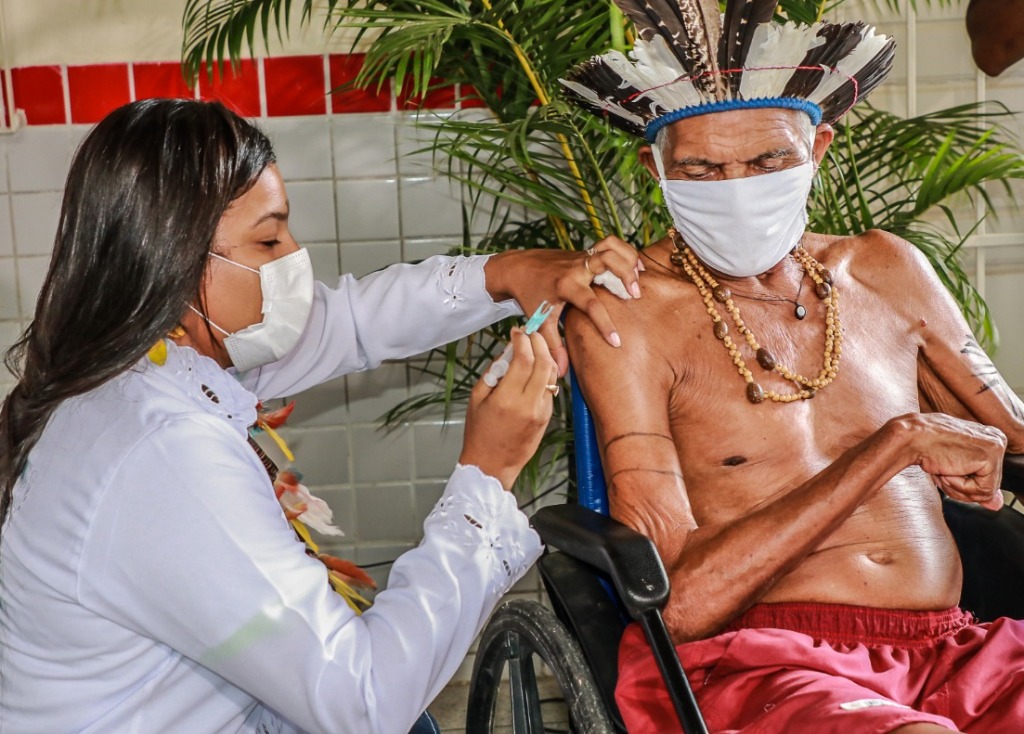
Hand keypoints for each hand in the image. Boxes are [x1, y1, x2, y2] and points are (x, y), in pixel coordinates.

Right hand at [460, 329, 556, 489]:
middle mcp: (527, 404)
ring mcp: (541, 411)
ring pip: (551, 375)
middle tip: (531, 334)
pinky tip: (536, 370)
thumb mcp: (476, 398)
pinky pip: (550, 389)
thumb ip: (493, 372)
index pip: (523, 358)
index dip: (522, 340)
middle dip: (539, 342)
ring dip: (546, 356)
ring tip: (535, 348)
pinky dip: (545, 375)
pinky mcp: (547, 417)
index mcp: (506, 398)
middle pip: (543, 362)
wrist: (491, 464)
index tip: (517, 332)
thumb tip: (508, 351)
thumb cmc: (479, 432)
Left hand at [483, 237, 642, 375]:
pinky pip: (610, 245)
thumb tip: (561, 371)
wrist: (518, 268)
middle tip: (635, 295)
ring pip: (611, 247)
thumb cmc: (531, 296)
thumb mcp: (539, 322)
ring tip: (640, 277)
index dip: (604, 324)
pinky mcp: (586, 253)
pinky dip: (625, 252)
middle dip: (625, 275)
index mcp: (565, 286)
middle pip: (606, 260)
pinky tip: (634, 268)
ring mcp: (582, 257)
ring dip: (629, 259)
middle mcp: (575, 268)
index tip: (616, 341)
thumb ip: (552, 345)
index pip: (590, 304)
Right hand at [897, 412, 1006, 509]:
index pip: (988, 476)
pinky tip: (948, 469)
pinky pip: (983, 490)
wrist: (911, 438)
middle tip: (944, 470)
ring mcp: (996, 446)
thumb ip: (978, 484)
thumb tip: (996, 505)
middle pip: (990, 485)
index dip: (964, 482)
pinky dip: (960, 486)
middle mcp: (996, 439)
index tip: (946, 469)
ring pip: (987, 491)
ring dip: (959, 487)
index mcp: (989, 438)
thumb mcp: (954, 467)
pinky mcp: (990, 457)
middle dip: (961, 486)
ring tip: (945, 469)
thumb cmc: (925, 446)